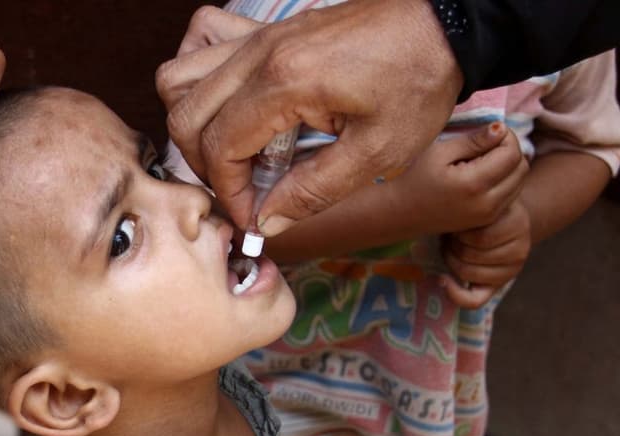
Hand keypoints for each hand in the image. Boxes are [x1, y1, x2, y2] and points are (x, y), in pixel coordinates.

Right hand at [157, 0, 462, 232]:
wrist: (445, 24)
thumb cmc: (419, 81)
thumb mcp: (377, 153)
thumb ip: (314, 191)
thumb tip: (266, 223)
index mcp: (284, 82)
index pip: (219, 146)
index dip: (229, 192)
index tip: (254, 216)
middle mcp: (259, 54)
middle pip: (185, 115)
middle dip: (203, 165)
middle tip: (242, 189)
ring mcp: (257, 37)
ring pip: (179, 79)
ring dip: (195, 124)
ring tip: (232, 151)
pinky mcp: (265, 32)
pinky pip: (201, 45)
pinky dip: (198, 78)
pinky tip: (231, 105)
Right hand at [393, 122, 528, 235]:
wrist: (400, 214)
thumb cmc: (416, 179)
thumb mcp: (440, 152)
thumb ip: (473, 140)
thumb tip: (501, 129)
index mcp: (474, 184)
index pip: (512, 153)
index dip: (506, 136)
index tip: (488, 133)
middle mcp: (487, 203)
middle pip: (522, 167)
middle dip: (510, 150)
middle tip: (487, 145)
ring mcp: (488, 215)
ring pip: (520, 181)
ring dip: (509, 166)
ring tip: (483, 162)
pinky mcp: (486, 220)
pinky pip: (511, 195)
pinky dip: (505, 181)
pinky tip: (483, 177)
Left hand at [440, 198, 532, 307]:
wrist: (504, 222)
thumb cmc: (484, 212)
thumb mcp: (482, 204)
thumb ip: (469, 211)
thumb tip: (444, 232)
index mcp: (516, 224)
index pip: (479, 237)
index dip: (460, 232)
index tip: (458, 224)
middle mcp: (519, 251)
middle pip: (470, 255)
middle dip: (453, 245)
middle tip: (451, 237)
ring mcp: (510, 271)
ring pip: (467, 274)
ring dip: (451, 261)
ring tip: (451, 248)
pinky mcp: (497, 287)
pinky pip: (473, 301)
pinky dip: (454, 294)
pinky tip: (443, 279)